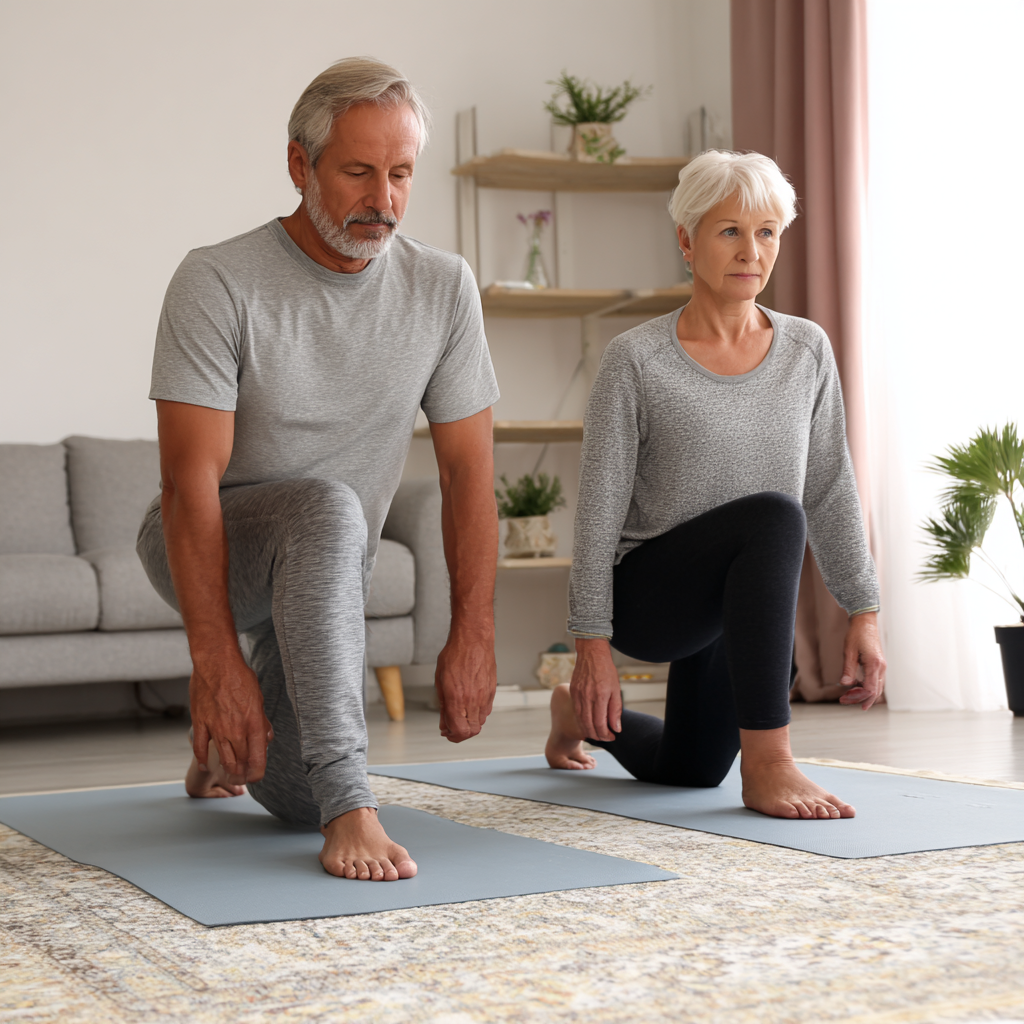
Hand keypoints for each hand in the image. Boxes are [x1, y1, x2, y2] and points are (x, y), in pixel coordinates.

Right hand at [190, 651, 272, 781]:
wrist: (217, 663)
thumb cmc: (240, 677)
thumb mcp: (259, 699)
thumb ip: (262, 721)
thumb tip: (266, 737)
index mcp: (253, 724)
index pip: (258, 759)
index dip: (258, 773)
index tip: (257, 777)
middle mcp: (235, 731)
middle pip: (240, 762)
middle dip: (243, 773)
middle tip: (243, 777)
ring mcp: (216, 729)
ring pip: (223, 759)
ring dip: (228, 770)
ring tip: (231, 775)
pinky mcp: (200, 724)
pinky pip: (200, 749)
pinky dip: (203, 760)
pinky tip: (206, 766)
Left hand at [434, 627, 495, 742]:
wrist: (473, 640)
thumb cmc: (455, 654)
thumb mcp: (440, 681)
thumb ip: (443, 705)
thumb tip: (444, 723)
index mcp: (457, 698)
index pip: (459, 730)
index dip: (452, 736)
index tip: (446, 732)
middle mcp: (473, 699)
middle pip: (472, 731)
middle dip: (461, 734)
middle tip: (452, 728)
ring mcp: (484, 696)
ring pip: (480, 722)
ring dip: (469, 724)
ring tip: (460, 715)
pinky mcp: (491, 691)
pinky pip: (486, 711)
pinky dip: (477, 714)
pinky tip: (469, 705)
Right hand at [570, 638, 621, 741]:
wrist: (591, 654)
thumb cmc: (606, 670)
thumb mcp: (616, 690)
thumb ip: (615, 710)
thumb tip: (615, 728)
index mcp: (600, 696)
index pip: (600, 724)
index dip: (606, 734)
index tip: (612, 736)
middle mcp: (586, 697)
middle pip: (588, 725)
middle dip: (597, 735)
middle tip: (605, 738)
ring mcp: (577, 695)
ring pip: (580, 720)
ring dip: (588, 730)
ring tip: (597, 733)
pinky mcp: (572, 692)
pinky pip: (576, 712)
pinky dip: (582, 720)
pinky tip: (588, 722)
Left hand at [838, 611, 885, 709]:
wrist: (865, 622)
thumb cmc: (856, 634)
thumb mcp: (848, 651)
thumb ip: (848, 669)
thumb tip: (845, 684)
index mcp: (874, 664)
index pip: (870, 689)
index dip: (858, 697)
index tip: (846, 700)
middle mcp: (881, 667)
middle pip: (875, 691)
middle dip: (861, 699)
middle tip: (845, 701)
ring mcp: (882, 666)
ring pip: (877, 687)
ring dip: (864, 694)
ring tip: (848, 696)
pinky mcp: (879, 664)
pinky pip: (876, 680)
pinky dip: (867, 686)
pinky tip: (855, 686)